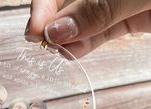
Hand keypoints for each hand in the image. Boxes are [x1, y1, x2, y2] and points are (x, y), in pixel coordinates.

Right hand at [25, 0, 150, 56]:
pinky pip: (97, 33)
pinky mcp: (122, 20)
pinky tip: (74, 53)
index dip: (42, 8)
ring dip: (66, 40)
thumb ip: (96, 8)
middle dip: (51, 26)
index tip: (35, 32)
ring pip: (79, 23)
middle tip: (46, 46)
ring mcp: (111, 5)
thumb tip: (55, 32)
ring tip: (60, 52)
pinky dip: (84, 45)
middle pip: (63, 6)